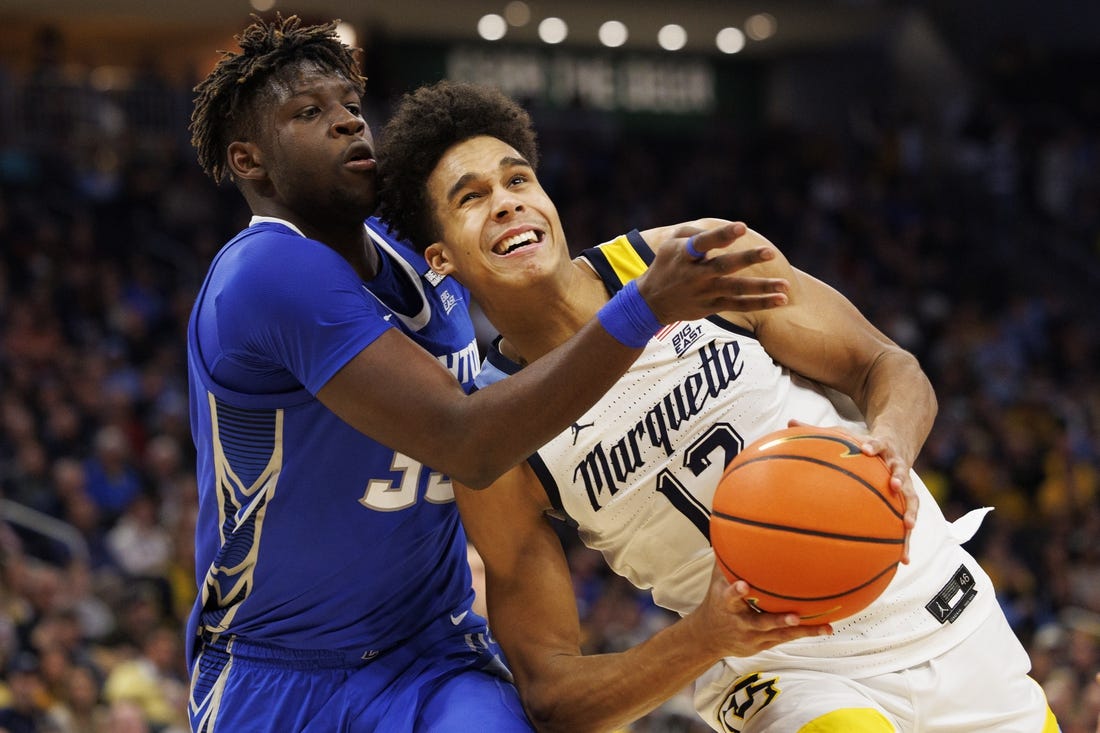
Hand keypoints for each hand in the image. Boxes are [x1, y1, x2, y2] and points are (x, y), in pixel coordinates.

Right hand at [635, 222, 789, 323]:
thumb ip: (694, 232)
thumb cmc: (665, 265)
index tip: (741, 227)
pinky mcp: (711, 306)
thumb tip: (726, 233)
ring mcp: (704, 292)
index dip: (722, 235)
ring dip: (761, 288)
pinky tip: (780, 300)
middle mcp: (695, 275)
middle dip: (747, 260)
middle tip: (769, 252)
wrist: (650, 303)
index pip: (703, 243)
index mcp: (684, 255)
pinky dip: (760, 303)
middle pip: (724, 267)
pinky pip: (739, 305)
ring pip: (736, 290)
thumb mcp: (670, 243)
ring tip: (785, 285)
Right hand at [686, 563, 830, 659]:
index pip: (729, 597)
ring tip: (824, 627)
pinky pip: (787, 638)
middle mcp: (741, 623)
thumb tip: (731, 529)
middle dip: (777, 621)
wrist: (710, 636)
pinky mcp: (764, 644)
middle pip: (761, 623)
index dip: (736, 592)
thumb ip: (726, 561)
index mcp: (727, 604)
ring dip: (802, 631)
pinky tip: (825, 628)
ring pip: (780, 634)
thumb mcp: (716, 581)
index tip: (744, 586)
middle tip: (793, 616)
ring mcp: (754, 636)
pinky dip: (806, 633)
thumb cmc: (717, 601)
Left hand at [788, 418, 918, 563]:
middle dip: (899, 479)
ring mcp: (904, 485)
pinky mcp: (906, 502)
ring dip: (910, 512)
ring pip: (911, 499)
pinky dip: (906, 541)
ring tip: (908, 527)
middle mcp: (896, 466)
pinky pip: (906, 522)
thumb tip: (789, 420)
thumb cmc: (862, 444)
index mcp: (880, 449)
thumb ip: (817, 430)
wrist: (896, 445)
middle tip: (895, 487)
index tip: (866, 449)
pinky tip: (904, 561)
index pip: (878, 444)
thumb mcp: (843, 434)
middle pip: (901, 473)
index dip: (873, 446)